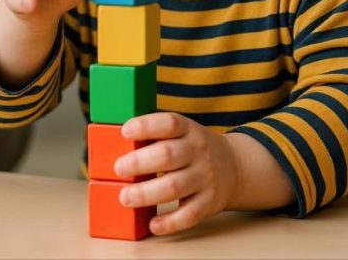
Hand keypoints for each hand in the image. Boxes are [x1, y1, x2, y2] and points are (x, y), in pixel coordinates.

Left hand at [114, 113, 238, 235]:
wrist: (235, 166)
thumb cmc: (194, 149)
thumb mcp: (182, 133)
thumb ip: (155, 136)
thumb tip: (112, 145)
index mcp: (188, 130)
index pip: (169, 123)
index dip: (146, 126)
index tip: (125, 131)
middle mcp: (197, 152)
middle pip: (168, 155)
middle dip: (139, 163)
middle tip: (119, 168)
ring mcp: (204, 177)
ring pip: (174, 187)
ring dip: (146, 194)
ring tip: (125, 197)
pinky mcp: (208, 201)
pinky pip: (189, 214)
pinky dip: (170, 222)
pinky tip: (152, 224)